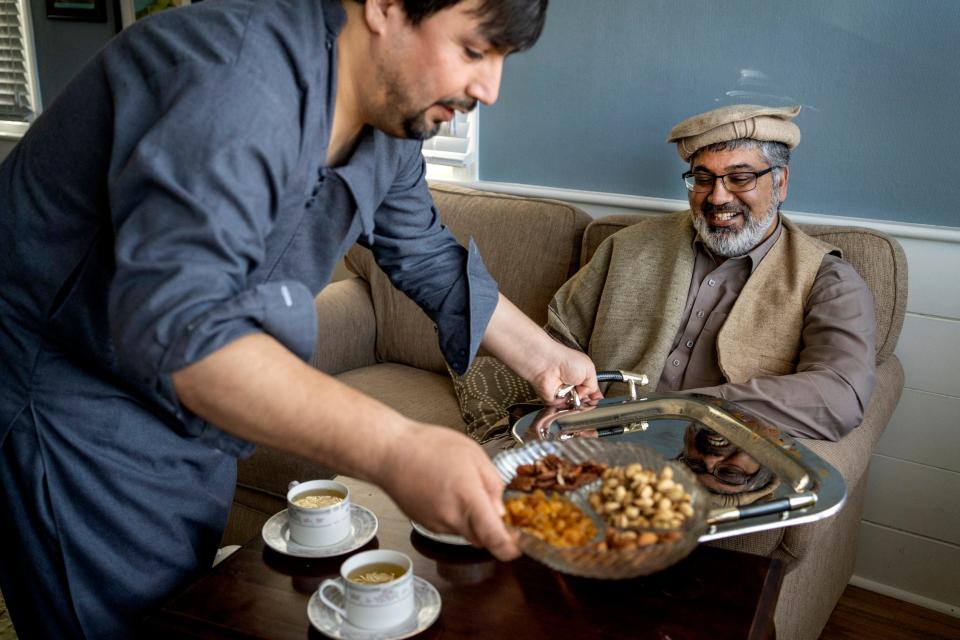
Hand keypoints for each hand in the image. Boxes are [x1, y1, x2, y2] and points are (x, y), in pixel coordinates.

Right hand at [376, 423, 519, 560]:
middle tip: (490, 502)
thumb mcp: (473, 453)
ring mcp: (437, 524)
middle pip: (482, 538)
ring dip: (471, 519)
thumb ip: (492, 483)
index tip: (518, 546)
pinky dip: (454, 515)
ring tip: (460, 487)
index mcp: (468, 498)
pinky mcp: (426, 524)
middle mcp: (452, 517)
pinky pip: (449, 526)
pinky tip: (446, 492)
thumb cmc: (429, 446)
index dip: (510, 548)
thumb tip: (499, 509)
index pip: (495, 538)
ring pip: (465, 532)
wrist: (390, 453)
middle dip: (491, 527)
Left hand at [528, 342, 603, 407]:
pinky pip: (563, 409)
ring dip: (576, 403)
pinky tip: (567, 397)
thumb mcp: (589, 370)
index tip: (595, 399)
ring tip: (575, 393)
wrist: (547, 364)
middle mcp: (571, 385)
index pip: (590, 391)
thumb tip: (595, 397)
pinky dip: (566, 406)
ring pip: (574, 407)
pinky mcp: (553, 400)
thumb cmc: (565, 360)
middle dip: (586, 401)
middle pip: (583, 402)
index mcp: (581, 376)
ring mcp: (562, 393)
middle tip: (584, 394)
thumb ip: (594, 386)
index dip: (593, 397)